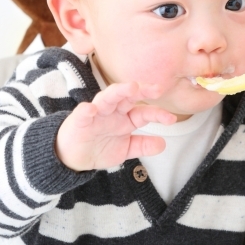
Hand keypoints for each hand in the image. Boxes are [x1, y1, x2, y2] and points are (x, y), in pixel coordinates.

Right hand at [55, 82, 176, 170]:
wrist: (73, 157)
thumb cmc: (100, 147)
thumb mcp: (126, 149)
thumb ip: (143, 146)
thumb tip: (163, 144)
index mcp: (125, 118)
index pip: (144, 112)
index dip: (158, 114)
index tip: (171, 119)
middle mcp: (112, 112)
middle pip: (127, 97)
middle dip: (141, 91)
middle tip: (156, 89)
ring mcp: (96, 115)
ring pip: (107, 98)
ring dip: (118, 92)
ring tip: (131, 87)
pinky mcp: (79, 121)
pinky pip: (83, 113)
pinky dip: (87, 110)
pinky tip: (91, 109)